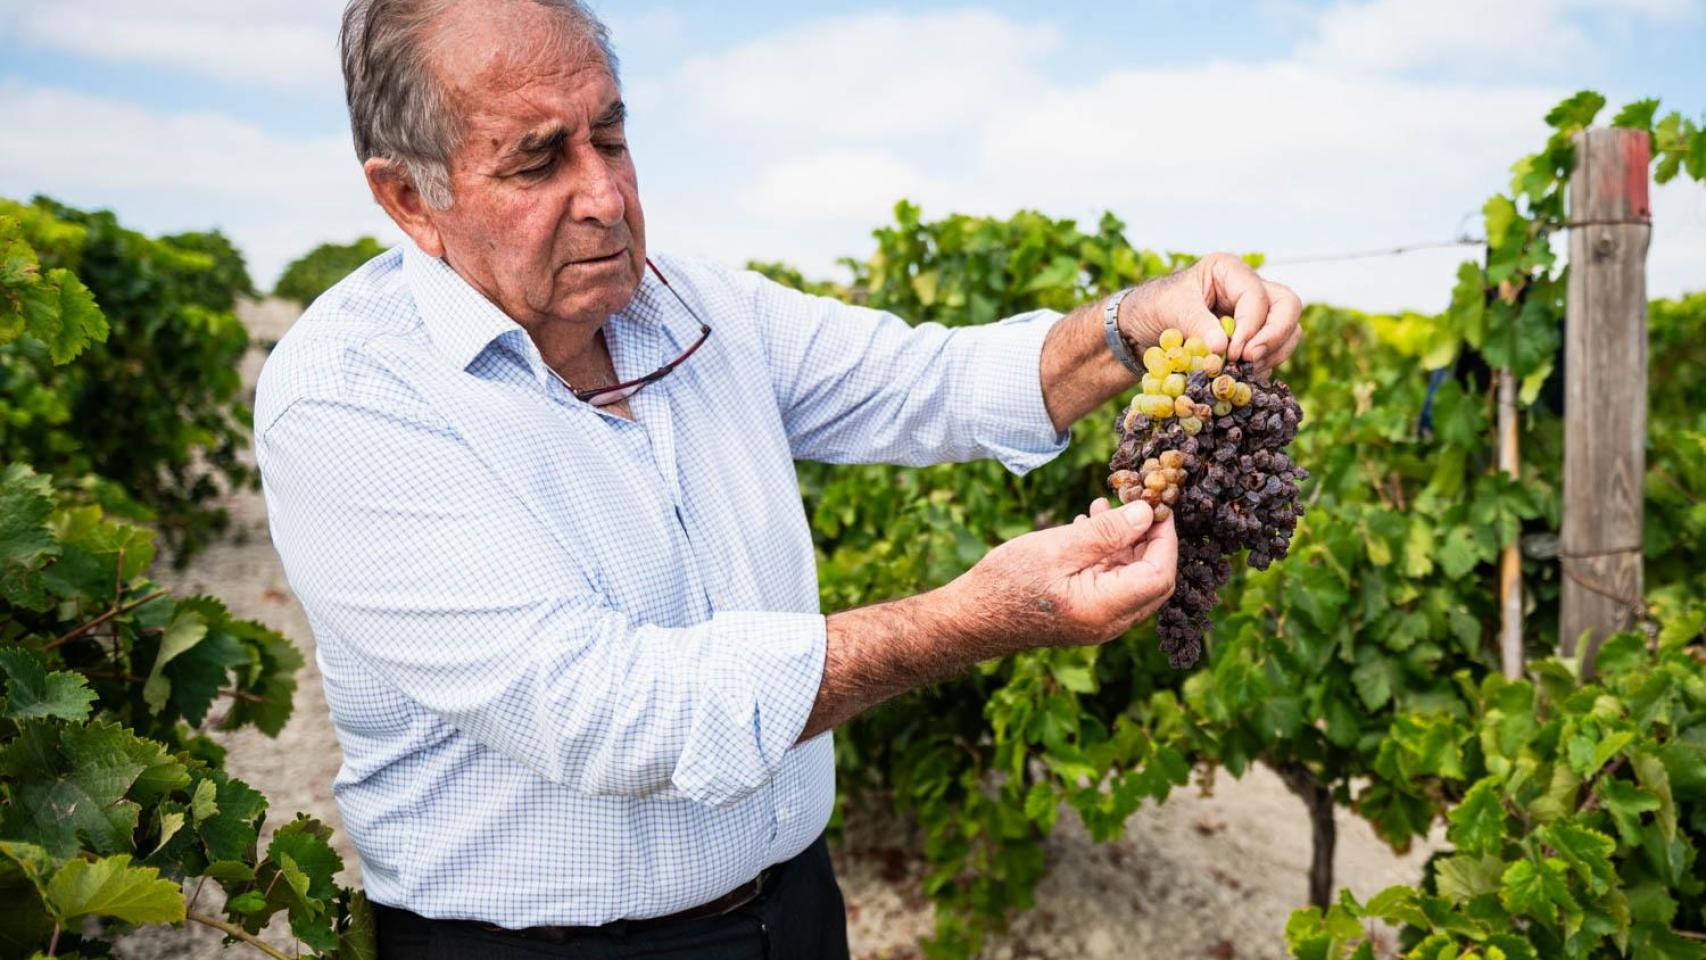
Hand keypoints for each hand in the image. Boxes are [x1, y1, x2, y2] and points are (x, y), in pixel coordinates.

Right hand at [948, 498, 1177, 650]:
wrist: (972, 618)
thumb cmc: (1007, 582)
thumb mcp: (1056, 548)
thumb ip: (1106, 533)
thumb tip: (1147, 514)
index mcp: (1104, 609)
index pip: (1159, 576)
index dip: (1165, 540)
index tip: (1156, 507)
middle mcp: (1109, 622)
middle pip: (1153, 580)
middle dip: (1150, 539)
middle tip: (1137, 503)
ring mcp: (1098, 622)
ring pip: (1133, 580)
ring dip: (1127, 542)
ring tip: (1104, 507)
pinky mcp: (1086, 615)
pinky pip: (1112, 584)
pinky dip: (1109, 555)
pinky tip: (1088, 527)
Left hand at [1118, 253, 1302, 372]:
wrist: (1141, 327)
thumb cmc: (1154, 307)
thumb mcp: (1170, 309)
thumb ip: (1196, 324)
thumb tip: (1222, 347)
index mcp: (1229, 270)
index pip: (1256, 296)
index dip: (1251, 326)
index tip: (1235, 352)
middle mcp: (1248, 287)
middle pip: (1287, 307)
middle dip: (1274, 336)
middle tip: (1250, 361)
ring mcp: (1254, 313)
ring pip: (1289, 329)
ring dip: (1273, 353)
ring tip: (1245, 372)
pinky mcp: (1253, 337)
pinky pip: (1274, 350)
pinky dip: (1264, 365)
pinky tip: (1242, 377)